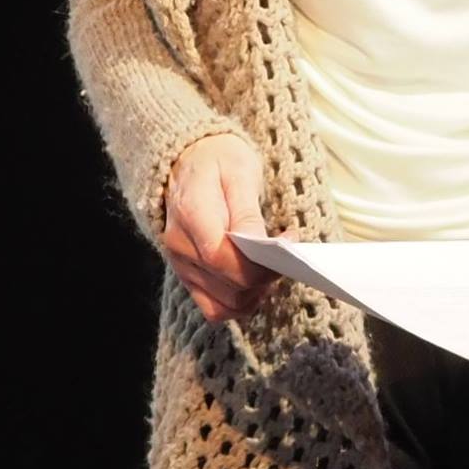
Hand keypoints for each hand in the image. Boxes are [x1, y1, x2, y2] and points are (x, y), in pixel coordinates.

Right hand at [162, 131, 288, 322]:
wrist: (189, 160)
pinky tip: (257, 282)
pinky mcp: (189, 277)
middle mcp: (179, 246)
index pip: (222, 258)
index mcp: (190, 214)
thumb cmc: (218, 160)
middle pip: (229, 287)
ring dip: (255, 293)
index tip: (288, 246)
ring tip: (272, 267)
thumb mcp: (238, 172)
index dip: (260, 263)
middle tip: (287, 254)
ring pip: (224, 304)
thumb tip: (259, 245)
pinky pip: (214, 308)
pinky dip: (240, 302)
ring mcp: (182, 265)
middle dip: (265, 277)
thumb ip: (246, 212)